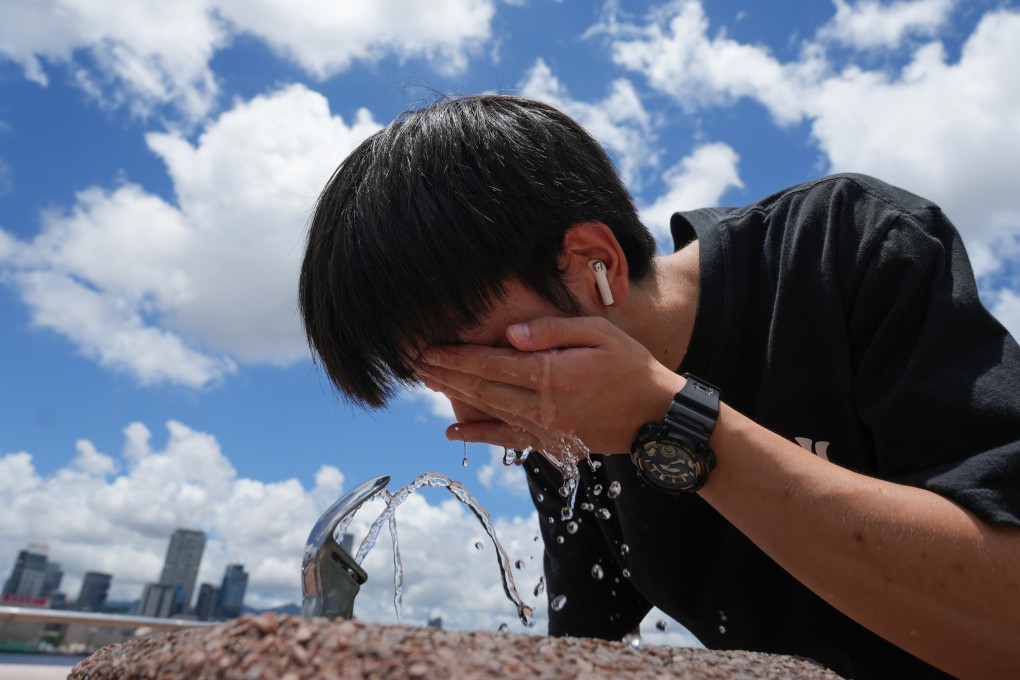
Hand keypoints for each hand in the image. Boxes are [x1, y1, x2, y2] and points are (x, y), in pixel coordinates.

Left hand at [418, 315, 684, 455]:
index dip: (457, 356)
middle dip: (446, 375)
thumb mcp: (600, 334)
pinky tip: (454, 431)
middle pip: (483, 388)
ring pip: (489, 411)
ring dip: (455, 397)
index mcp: (554, 375)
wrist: (657, 417)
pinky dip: (478, 434)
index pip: (493, 364)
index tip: (429, 348)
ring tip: (428, 383)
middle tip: (415, 363)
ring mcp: (545, 428)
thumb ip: (553, 331)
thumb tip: (510, 335)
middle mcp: (544, 406)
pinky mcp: (551, 441)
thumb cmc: (633, 367)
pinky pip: (506, 439)